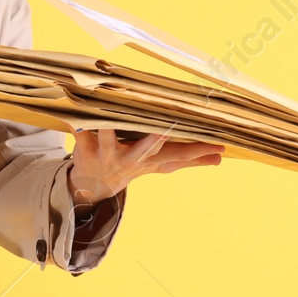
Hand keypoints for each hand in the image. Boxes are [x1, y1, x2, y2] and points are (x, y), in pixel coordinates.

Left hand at [66, 128, 223, 205]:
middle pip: (147, 149)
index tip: (219, 147)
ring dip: (109, 128)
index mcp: (151, 159)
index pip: (179, 156)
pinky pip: (79, 133)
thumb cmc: (132, 164)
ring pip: (109, 139)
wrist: (92, 186)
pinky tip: (77, 110)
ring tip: (111, 114)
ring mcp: (107, 154)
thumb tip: (220, 159)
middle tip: (166, 130)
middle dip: (156, 140)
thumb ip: (189, 160)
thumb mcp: (160, 165)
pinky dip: (77, 123)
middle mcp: (131, 158)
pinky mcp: (85, 147)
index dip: (198, 152)